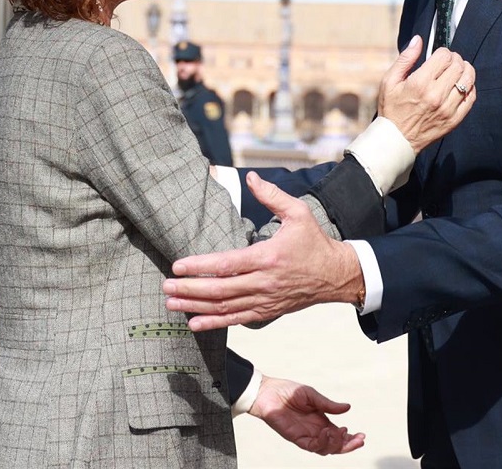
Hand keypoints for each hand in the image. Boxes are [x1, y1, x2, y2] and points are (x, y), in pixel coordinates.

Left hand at [164, 172, 363, 328]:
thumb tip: (250, 178)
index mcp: (268, 256)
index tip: (178, 267)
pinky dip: (214, 322)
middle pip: (220, 289)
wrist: (335, 275)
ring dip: (195, 306)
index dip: (200, 267)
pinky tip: (194, 322)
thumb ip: (272, 195)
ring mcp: (265, 300)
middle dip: (189, 289)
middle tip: (165, 286)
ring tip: (171, 303)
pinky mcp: (267, 311)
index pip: (227, 264)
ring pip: (225, 307)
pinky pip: (236, 319)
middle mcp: (264, 282)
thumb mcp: (298, 213)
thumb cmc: (314, 242)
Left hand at [249, 375, 365, 454]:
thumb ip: (328, 404)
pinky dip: (322, 443)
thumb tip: (348, 408)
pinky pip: (311, 446)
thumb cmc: (288, 392)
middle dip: (349, 445)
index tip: (362, 435)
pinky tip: (327, 432)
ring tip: (342, 432)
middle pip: (335, 445)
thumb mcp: (312, 396)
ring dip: (336, 444)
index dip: (350, 438)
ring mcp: (306, 435)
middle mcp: (315, 431)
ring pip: (325, 449)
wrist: (268, 393)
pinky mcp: (296, 438)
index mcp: (322, 421)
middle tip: (359, 440)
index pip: (339, 434)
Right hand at [378, 35, 476, 151]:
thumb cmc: (391, 109)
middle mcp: (436, 95)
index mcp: (420, 83)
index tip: (439, 55)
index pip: (444, 57)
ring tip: (458, 70)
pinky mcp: (454, 119)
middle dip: (455, 59)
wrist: (397, 139)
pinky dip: (470, 87)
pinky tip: (461, 85)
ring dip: (466, 70)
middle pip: (458, 66)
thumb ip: (406, 58)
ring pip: (468, 80)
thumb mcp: (390, 81)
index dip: (443, 52)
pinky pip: (471, 98)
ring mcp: (448, 109)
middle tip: (448, 62)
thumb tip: (418, 40)